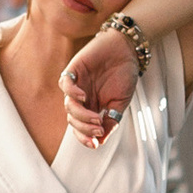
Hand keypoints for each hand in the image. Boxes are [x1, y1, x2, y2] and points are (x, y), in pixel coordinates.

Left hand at [58, 25, 138, 142]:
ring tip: (95, 117)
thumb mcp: (120, 103)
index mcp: (91, 107)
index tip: (96, 144)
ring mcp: (76, 85)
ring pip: (68, 106)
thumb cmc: (124, 74)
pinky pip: (65, 84)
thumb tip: (101, 140)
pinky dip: (71, 93)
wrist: (127, 49)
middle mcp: (82, 98)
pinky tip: (83, 97)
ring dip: (80, 115)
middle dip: (84, 128)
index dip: (85, 137)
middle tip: (99, 128)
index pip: (81, 127)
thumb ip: (111, 120)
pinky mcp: (73, 70)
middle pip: (73, 119)